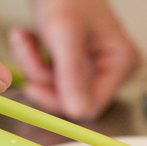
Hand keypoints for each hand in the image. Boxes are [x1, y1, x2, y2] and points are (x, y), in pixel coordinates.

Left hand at [9, 0, 140, 120]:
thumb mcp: (65, 33)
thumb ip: (72, 75)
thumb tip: (77, 112)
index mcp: (121, 64)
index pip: (92, 105)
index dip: (60, 100)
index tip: (33, 85)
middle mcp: (111, 69)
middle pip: (72, 97)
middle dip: (42, 76)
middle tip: (27, 49)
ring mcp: (94, 66)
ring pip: (56, 87)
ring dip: (32, 64)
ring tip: (24, 37)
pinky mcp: (76, 62)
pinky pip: (50, 75)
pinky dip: (33, 58)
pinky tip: (29, 37)